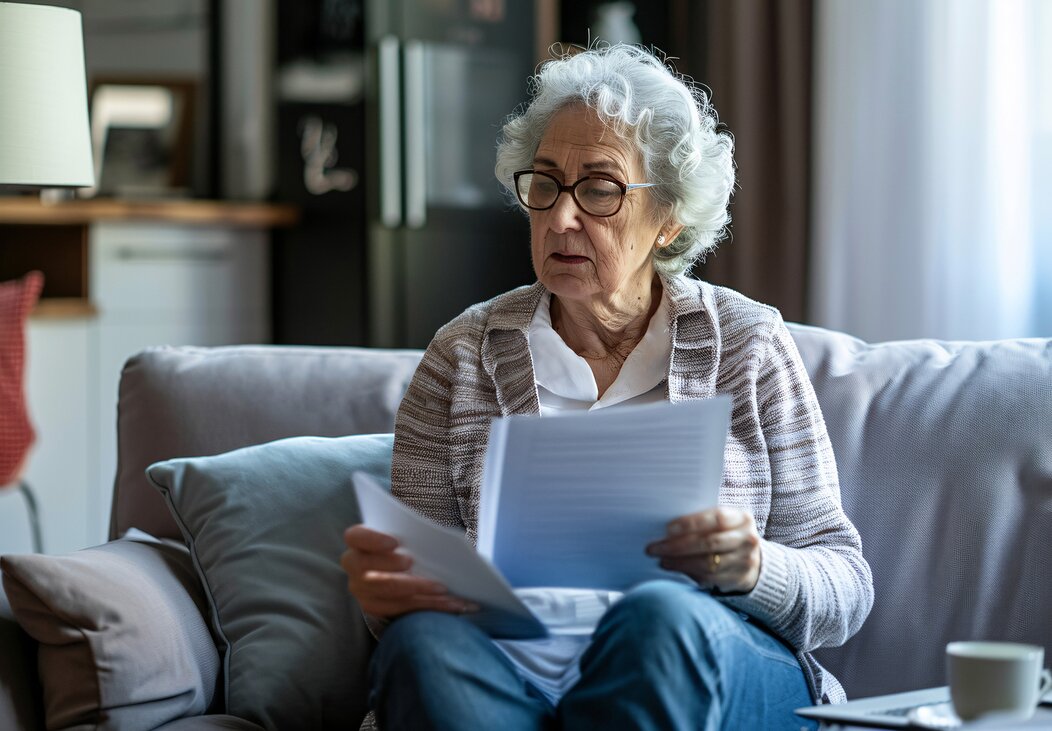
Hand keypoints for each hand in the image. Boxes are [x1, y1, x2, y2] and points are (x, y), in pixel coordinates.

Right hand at [341, 525, 478, 618]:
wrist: (399, 565)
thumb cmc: (404, 542)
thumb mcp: (404, 531)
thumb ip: (410, 529)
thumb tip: (433, 532)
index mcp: (358, 541)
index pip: (356, 537)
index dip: (372, 539)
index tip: (395, 542)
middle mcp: (354, 565)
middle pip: (366, 568)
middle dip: (390, 565)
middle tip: (412, 563)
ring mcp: (361, 589)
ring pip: (386, 592)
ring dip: (417, 589)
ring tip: (443, 587)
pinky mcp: (375, 607)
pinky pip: (401, 609)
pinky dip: (427, 605)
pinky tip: (450, 603)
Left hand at [645, 507, 761, 592]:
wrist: (752, 558)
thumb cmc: (727, 534)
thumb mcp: (723, 521)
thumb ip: (702, 520)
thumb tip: (667, 529)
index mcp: (742, 518)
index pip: (716, 519)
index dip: (691, 524)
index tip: (667, 529)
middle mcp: (747, 539)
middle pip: (709, 543)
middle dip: (677, 546)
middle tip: (654, 548)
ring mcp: (745, 561)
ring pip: (707, 564)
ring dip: (679, 563)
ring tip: (661, 559)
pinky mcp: (739, 579)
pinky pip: (709, 578)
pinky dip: (688, 573)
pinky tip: (674, 568)